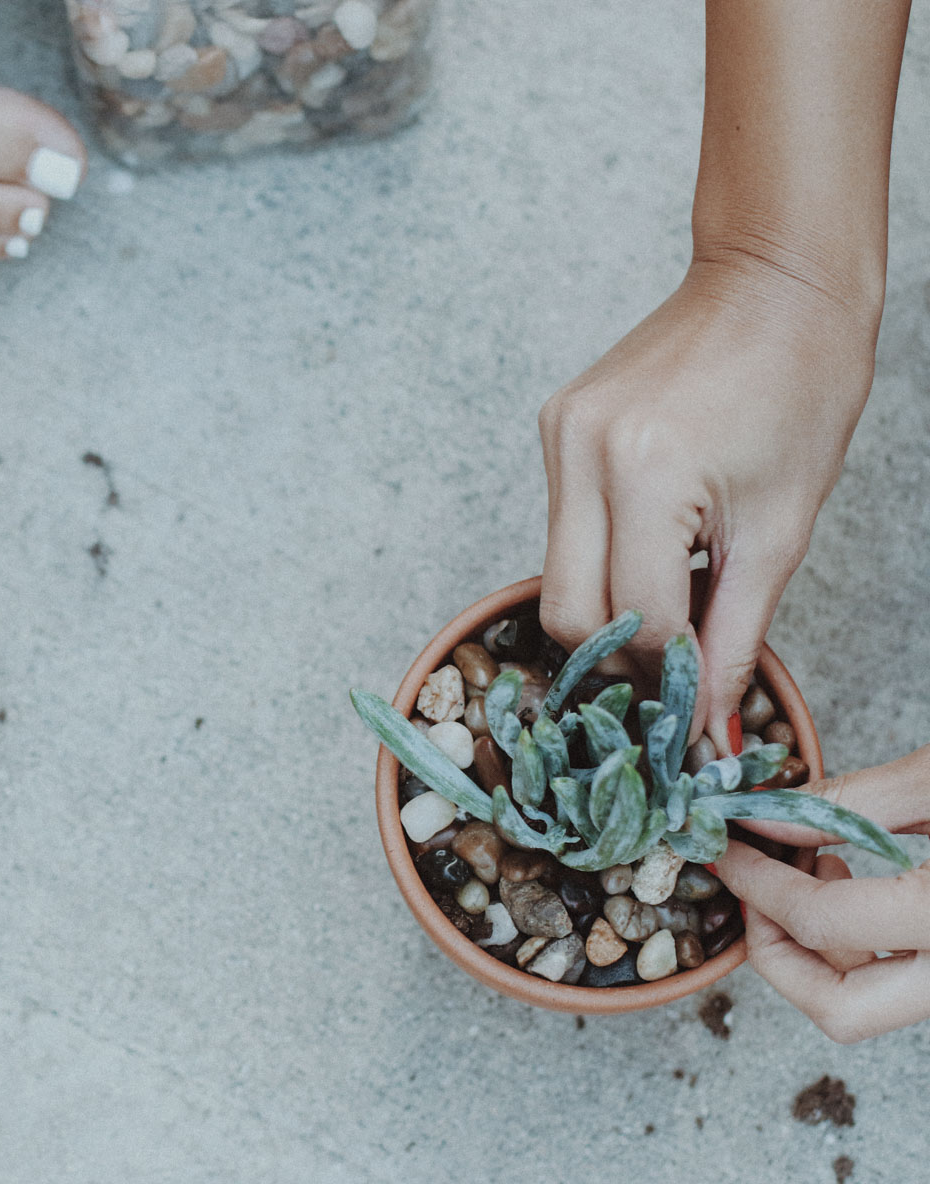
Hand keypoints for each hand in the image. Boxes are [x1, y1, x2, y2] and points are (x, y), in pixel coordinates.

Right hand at [538, 259, 876, 746]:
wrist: (775, 282)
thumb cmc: (802, 386)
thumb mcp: (783, 529)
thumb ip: (738, 635)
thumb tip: (710, 727)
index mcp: (646, 472)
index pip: (638, 620)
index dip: (673, 676)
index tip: (700, 709)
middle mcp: (583, 453)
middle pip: (567, 610)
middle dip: (621, 656)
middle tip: (678, 668)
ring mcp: (558, 436)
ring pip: (558, 572)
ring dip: (613, 605)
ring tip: (677, 600)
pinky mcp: (554, 426)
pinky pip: (563, 524)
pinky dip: (606, 555)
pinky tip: (655, 544)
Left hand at [714, 745, 929, 1042]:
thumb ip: (852, 805)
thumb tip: (760, 816)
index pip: (821, 921)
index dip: (756, 882)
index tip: (722, 849)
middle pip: (839, 1009)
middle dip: (775, 951)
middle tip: (754, 885)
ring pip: (865, 1005)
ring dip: (814, 947)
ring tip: (813, 865)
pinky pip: (892, 984)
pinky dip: (853, 944)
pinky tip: (848, 879)